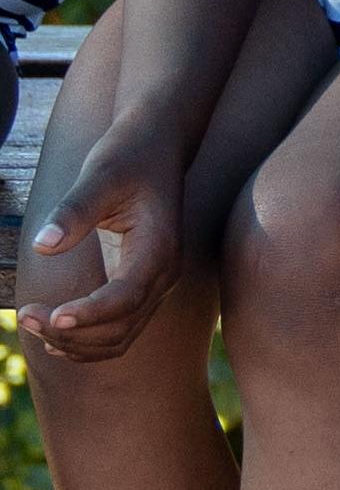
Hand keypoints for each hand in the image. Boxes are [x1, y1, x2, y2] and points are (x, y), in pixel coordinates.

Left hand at [16, 121, 188, 358]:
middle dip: (71, 333)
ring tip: (31, 323)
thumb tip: (43, 246)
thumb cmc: (129, 157)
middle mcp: (162, 275)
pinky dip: (88, 339)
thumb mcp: (100, 176)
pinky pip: (119, 327)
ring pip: (120, 336)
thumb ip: (74, 212)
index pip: (125, 298)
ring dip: (76, 341)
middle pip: (120, 327)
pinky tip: (54, 334)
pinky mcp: (140, 284)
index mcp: (158, 250)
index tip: (51, 316)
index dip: (89, 314)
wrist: (157, 148)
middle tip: (25, 317)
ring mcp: (155, 284)